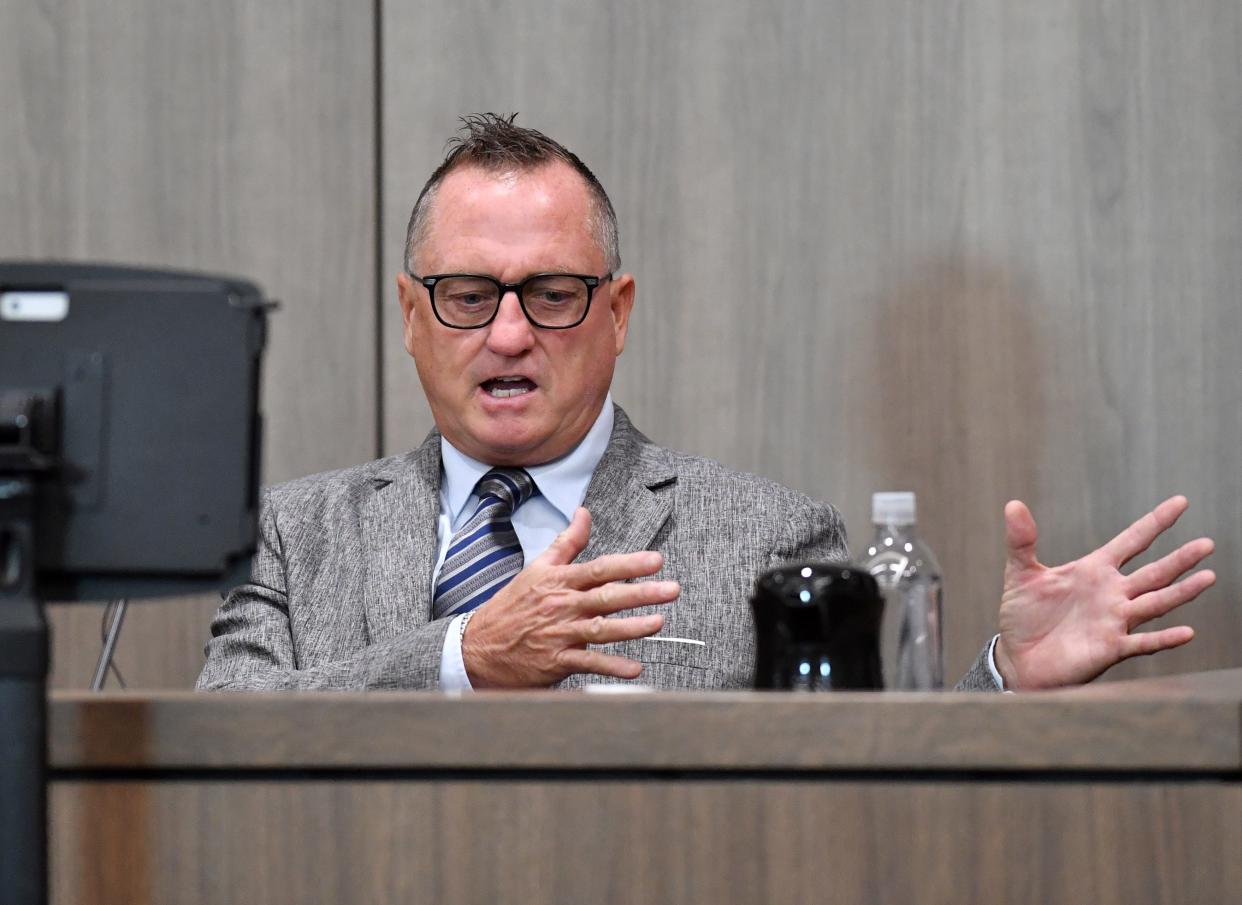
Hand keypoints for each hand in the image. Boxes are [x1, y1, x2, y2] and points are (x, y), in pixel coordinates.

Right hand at [460, 507, 677, 687]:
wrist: (478, 647)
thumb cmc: (512, 606)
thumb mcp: (537, 569)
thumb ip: (566, 542)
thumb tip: (584, 512)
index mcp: (559, 581)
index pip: (599, 569)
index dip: (628, 564)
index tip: (656, 560)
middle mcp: (562, 606)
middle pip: (606, 597)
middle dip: (641, 593)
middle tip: (672, 589)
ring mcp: (559, 634)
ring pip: (601, 629)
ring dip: (631, 628)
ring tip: (658, 623)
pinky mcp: (556, 661)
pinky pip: (588, 663)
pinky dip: (612, 666)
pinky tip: (635, 668)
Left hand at [993, 496, 1214, 689]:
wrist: (1018, 657)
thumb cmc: (1025, 616)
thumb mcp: (1021, 573)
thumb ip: (1021, 540)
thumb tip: (1013, 504)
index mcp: (1094, 571)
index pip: (1132, 541)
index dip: (1155, 522)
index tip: (1180, 502)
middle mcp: (1111, 594)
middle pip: (1154, 572)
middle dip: (1180, 558)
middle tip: (1208, 543)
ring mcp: (1114, 621)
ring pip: (1155, 603)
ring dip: (1181, 592)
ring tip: (1208, 577)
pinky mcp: (1110, 648)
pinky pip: (1142, 643)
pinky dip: (1163, 638)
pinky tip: (1186, 632)